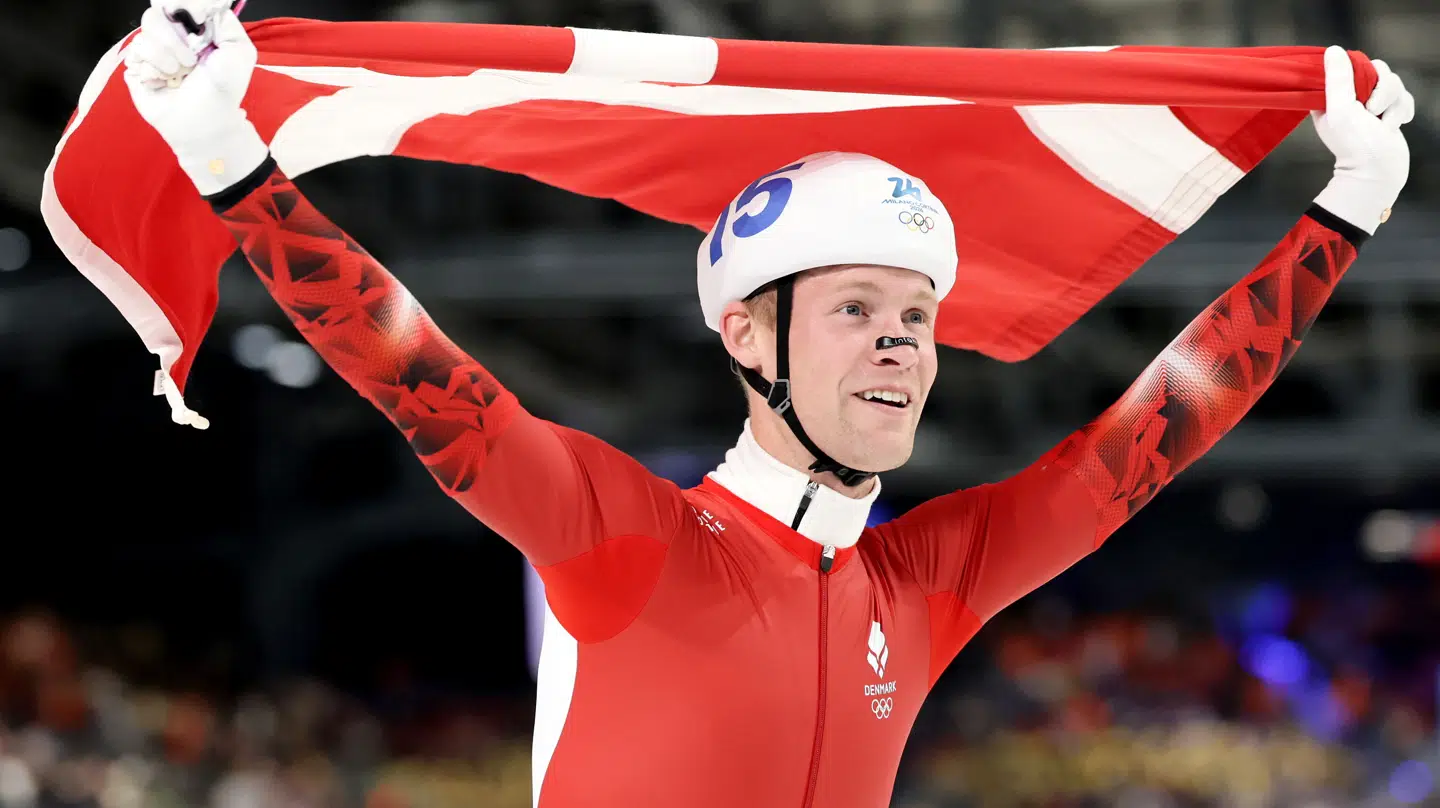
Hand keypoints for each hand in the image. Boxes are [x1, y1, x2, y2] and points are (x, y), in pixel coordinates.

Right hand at [123, 1, 267, 196]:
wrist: (205, 123)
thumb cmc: (224, 89)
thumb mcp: (239, 51)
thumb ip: (225, 23)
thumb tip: (202, 6)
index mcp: (192, 29)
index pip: (176, 4)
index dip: (179, 9)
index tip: (191, 26)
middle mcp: (169, 37)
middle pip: (155, 15)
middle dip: (174, 39)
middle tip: (189, 62)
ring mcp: (150, 52)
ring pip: (144, 36)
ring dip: (165, 58)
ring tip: (178, 75)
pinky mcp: (135, 68)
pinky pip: (135, 55)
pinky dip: (153, 70)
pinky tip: (163, 83)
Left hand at [1311, 45, 1412, 234]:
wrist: (1379, 173)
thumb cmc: (1356, 145)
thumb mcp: (1341, 110)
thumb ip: (1338, 80)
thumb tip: (1334, 50)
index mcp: (1331, 95)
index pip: (1348, 65)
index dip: (1359, 73)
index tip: (1359, 91)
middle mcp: (1349, 97)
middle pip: (1376, 70)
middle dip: (1382, 90)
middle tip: (1372, 111)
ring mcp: (1370, 104)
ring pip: (1393, 83)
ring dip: (1392, 104)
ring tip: (1383, 124)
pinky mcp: (1388, 112)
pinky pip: (1405, 97)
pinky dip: (1403, 111)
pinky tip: (1393, 127)